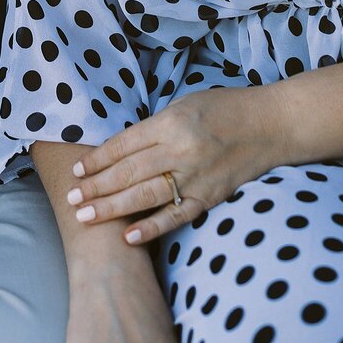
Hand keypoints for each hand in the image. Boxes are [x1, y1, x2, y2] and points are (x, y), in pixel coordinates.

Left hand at [66, 85, 286, 246]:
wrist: (270, 126)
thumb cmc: (224, 109)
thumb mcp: (184, 105)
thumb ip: (154, 129)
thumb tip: (120, 150)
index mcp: (171, 123)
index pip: (124, 144)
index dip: (98, 159)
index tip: (77, 172)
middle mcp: (181, 150)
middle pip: (129, 173)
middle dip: (97, 187)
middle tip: (72, 200)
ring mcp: (196, 177)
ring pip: (145, 196)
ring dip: (112, 208)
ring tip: (86, 218)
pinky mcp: (210, 198)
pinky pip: (176, 216)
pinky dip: (152, 228)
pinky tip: (129, 237)